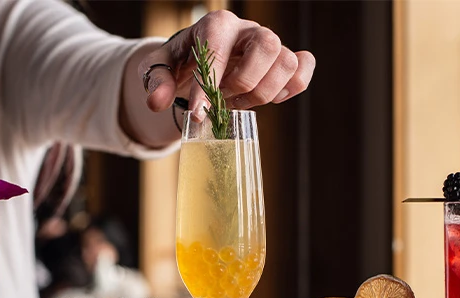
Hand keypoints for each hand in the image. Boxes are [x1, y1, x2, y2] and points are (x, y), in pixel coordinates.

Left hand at [139, 10, 315, 121]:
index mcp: (216, 24)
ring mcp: (270, 44)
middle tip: (225, 99)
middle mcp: (248, 29)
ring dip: (264, 92)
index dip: (208, 84)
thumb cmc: (181, 61)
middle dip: (245, 83)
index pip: (219, 48)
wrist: (200, 61)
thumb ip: (156, 82)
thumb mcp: (158, 68)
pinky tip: (270, 98)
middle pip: (267, 46)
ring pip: (287, 62)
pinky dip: (292, 87)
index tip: (198, 112)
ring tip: (238, 102)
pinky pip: (303, 68)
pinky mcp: (283, 61)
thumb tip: (157, 103)